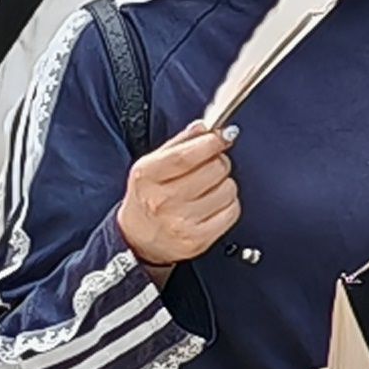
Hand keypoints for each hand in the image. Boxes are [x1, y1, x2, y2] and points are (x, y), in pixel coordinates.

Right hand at [117, 124, 239, 268]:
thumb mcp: (152, 164)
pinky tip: (213, 206)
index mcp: (147, 176)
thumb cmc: (147, 197)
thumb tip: (205, 127)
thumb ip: (179, 143)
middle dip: (218, 162)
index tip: (222, 136)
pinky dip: (228, 205)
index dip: (211, 142)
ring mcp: (181, 223)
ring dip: (224, 185)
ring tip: (208, 189)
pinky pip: (232, 211)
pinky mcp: (198, 240)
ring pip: (227, 189)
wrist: (136, 239)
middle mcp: (162, 201)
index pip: (186, 155)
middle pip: (214, 169)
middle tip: (210, 166)